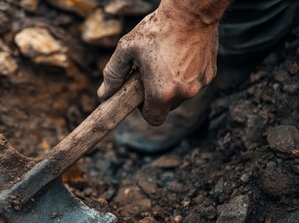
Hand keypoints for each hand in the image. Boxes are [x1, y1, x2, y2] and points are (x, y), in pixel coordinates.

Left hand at [98, 2, 219, 125]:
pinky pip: (193, 82)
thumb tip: (104, 93)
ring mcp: (200, 84)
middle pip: (167, 107)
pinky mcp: (210, 74)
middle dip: (157, 96)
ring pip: (181, 95)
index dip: (144, 110)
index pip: (153, 119)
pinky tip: (179, 56)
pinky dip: (185, 76)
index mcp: (163, 92)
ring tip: (164, 62)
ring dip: (171, 85)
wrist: (191, 11)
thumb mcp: (127, 49)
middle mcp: (185, 93)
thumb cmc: (156, 29)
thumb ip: (113, 74)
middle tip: (149, 73)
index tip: (140, 95)